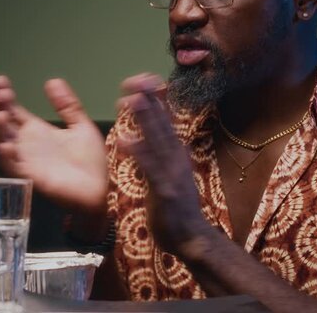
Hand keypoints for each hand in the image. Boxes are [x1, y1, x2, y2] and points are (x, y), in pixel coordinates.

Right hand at [0, 76, 107, 214]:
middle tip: (0, 92)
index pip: (13, 111)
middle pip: (3, 124)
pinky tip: (5, 145)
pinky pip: (13, 168)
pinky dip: (6, 157)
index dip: (4, 96)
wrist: (102, 190)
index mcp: (37, 131)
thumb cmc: (91, 162)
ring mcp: (27, 161)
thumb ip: (67, 106)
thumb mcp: (81, 127)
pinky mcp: (32, 178)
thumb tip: (52, 81)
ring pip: (2, 144)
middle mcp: (26, 145)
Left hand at [118, 74, 211, 256]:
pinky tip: (124, 140)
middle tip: (135, 79)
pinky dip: (138, 153)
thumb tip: (147, 134)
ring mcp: (171, 172)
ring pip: (156, 140)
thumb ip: (158, 153)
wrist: (191, 238)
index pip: (164, 120)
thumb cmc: (175, 207)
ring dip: (144, 119)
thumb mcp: (167, 174)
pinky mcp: (164, 190)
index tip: (141, 79)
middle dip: (148, 100)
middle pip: (161, 123)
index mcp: (174, 152)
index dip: (154, 99)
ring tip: (130, 100)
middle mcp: (175, 157)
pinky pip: (148, 169)